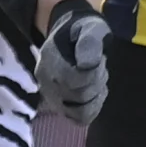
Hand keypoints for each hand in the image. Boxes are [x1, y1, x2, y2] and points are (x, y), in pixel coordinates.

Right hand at [37, 0, 112, 128]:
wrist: (69, 35)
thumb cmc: (83, 31)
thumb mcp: (91, 28)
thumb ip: (90, 42)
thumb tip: (88, 65)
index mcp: (50, 60)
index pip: (75, 81)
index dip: (95, 74)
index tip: (100, 60)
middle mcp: (45, 81)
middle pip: (79, 97)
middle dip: (97, 83)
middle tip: (100, 67)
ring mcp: (51, 96)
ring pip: (80, 111)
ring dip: (96, 96)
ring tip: (96, 79)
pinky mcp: (59, 107)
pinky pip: (79, 118)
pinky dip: (92, 108)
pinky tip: (95, 93)